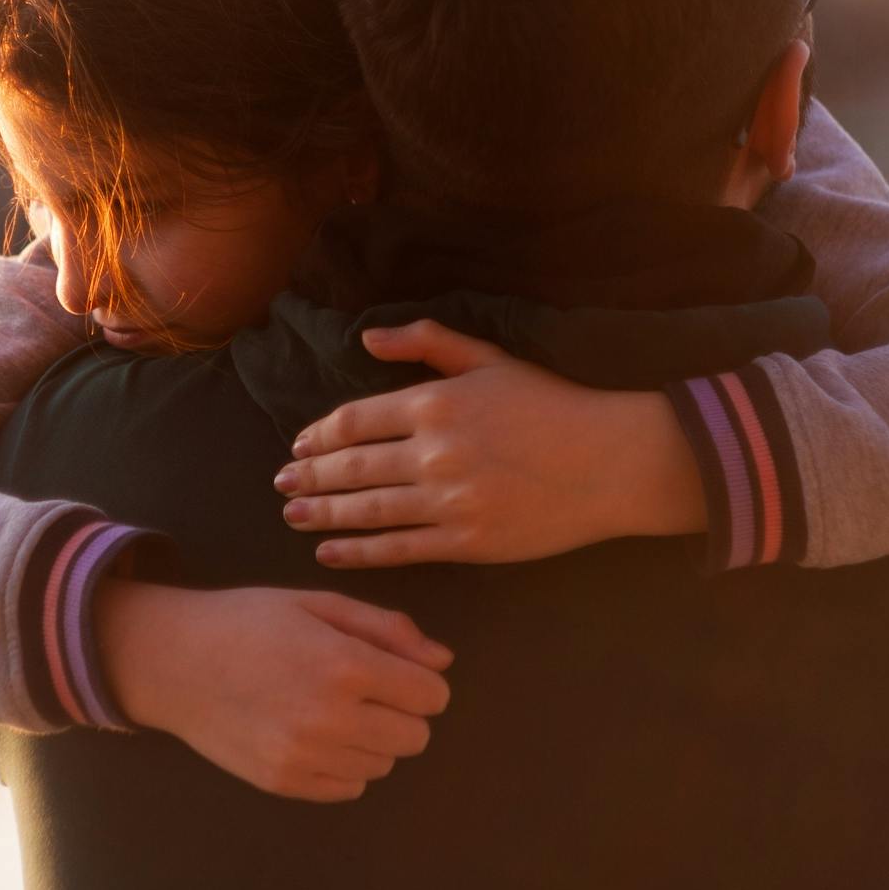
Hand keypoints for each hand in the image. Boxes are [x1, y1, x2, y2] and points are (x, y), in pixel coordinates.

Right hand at [95, 580, 452, 802]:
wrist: (176, 660)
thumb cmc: (250, 620)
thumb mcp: (320, 603)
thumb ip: (387, 628)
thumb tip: (442, 660)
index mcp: (345, 664)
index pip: (431, 696)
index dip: (422, 681)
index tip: (399, 671)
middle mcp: (330, 717)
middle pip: (416, 736)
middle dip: (403, 711)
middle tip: (367, 689)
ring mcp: (305, 755)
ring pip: (384, 764)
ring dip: (373, 738)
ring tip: (335, 708)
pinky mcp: (284, 781)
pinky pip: (349, 787)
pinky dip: (345, 764)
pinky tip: (316, 733)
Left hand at [275, 319, 705, 566]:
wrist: (609, 462)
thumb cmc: (551, 403)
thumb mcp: (489, 357)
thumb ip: (426, 343)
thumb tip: (367, 337)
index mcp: (435, 402)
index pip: (355, 420)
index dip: (319, 435)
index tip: (298, 445)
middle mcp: (433, 452)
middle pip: (352, 467)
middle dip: (309, 477)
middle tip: (280, 484)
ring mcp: (448, 501)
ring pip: (367, 511)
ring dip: (322, 515)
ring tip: (292, 516)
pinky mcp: (466, 543)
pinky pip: (398, 549)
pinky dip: (358, 552)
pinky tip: (330, 552)